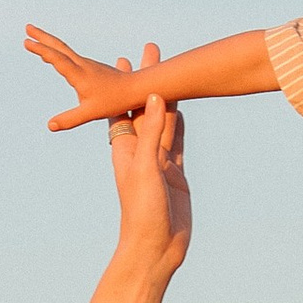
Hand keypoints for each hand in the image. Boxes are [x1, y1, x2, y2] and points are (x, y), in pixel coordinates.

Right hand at [26, 23, 151, 131]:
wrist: (136, 88)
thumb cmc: (115, 100)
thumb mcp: (91, 113)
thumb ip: (70, 119)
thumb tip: (50, 125)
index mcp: (79, 74)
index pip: (57, 59)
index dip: (41, 50)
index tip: (27, 41)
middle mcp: (82, 65)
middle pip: (59, 47)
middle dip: (42, 37)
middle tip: (27, 27)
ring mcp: (86, 65)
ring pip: (64, 50)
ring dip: (48, 42)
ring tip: (34, 39)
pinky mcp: (90, 68)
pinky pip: (69, 57)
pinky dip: (57, 52)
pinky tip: (54, 56)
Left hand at [105, 52, 190, 271]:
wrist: (155, 249)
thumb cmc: (142, 213)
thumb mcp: (146, 169)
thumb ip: (151, 133)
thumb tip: (155, 95)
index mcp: (125, 150)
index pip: (123, 108)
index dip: (125, 84)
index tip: (128, 58)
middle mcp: (140, 153)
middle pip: (144, 109)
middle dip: (148, 81)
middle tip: (152, 53)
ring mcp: (158, 163)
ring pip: (162, 123)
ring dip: (164, 99)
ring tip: (170, 75)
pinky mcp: (175, 175)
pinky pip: (176, 143)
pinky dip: (176, 126)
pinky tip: (180, 111)